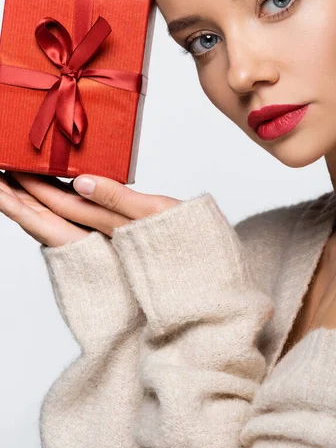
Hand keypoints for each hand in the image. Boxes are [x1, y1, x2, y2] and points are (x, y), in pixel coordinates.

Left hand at [0, 171, 180, 247]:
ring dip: (29, 203)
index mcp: (99, 232)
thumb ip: (117, 200)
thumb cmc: (184, 244)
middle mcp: (90, 242)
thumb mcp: (155, 217)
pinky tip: (53, 199)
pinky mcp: (105, 244)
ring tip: (10, 182)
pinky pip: (69, 226)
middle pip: (42, 217)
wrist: (202, 279)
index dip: (25, 188)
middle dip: (14, 195)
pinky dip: (52, 210)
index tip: (4, 168)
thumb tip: (80, 181)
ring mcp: (96, 245)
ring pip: (53, 223)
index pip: (51, 207)